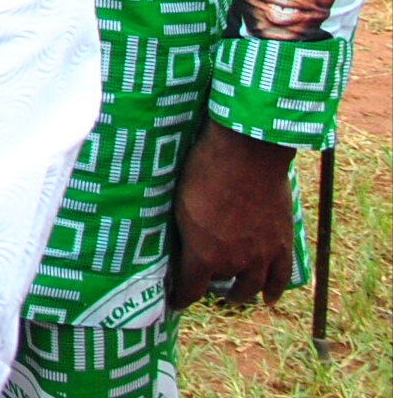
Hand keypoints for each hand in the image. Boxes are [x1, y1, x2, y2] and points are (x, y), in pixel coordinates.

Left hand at [169, 120, 298, 307]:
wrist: (247, 154)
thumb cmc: (204, 172)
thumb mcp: (179, 203)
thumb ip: (183, 232)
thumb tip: (180, 245)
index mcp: (204, 255)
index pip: (190, 289)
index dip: (180, 298)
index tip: (174, 303)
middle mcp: (234, 262)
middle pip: (220, 284)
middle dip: (209, 286)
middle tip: (203, 283)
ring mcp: (262, 255)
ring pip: (251, 286)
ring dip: (241, 292)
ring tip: (234, 294)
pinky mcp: (282, 244)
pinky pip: (281, 277)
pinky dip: (275, 290)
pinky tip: (269, 298)